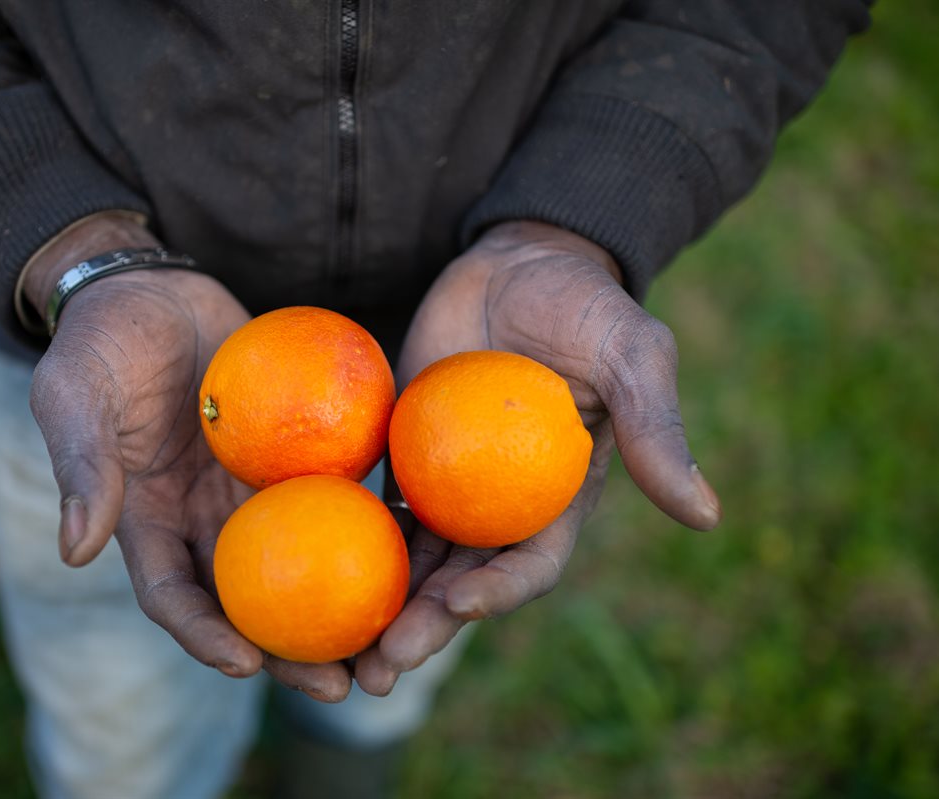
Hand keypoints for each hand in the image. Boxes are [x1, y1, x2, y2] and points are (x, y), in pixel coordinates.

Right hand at [22, 213, 354, 701]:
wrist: (152, 290)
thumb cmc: (101, 342)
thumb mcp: (77, 395)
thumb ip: (82, 465)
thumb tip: (76, 550)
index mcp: (150, 522)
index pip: (175, 596)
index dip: (205, 637)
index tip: (246, 665)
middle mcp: (208, 521)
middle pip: (255, 603)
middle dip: (294, 653)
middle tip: (346, 685)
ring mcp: (255, 492)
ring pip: (307, 562)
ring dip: (348, 605)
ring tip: (399, 638)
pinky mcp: (298, 456)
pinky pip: (339, 493)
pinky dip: (373, 525)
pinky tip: (420, 547)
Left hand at [355, 220, 720, 694]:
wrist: (519, 262)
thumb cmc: (585, 305)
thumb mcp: (632, 355)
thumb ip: (654, 428)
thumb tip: (706, 516)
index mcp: (556, 498)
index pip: (530, 564)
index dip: (498, 593)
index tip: (459, 605)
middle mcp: (498, 504)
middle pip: (458, 580)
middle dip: (424, 627)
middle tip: (377, 668)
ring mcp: (445, 482)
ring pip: (407, 555)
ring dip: (376, 602)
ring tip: (333, 648)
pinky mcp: (400, 452)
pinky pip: (367, 498)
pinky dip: (341, 530)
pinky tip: (297, 555)